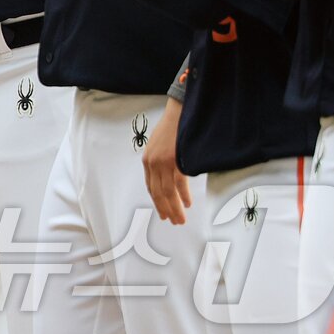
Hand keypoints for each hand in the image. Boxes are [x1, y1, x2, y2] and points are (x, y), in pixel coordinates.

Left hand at [142, 98, 189, 224]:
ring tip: (180, 219)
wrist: (179, 111)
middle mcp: (152, 162)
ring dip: (174, 207)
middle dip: (165, 209)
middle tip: (173, 221)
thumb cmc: (172, 129)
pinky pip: (179, 183)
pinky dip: (183, 195)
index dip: (157, 201)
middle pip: (157, 192)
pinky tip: (186, 203)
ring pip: (167, 192)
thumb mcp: (160, 146)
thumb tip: (171, 180)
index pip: (150, 186)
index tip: (162, 212)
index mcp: (147, 160)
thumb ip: (161, 162)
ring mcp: (162, 161)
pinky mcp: (174, 159)